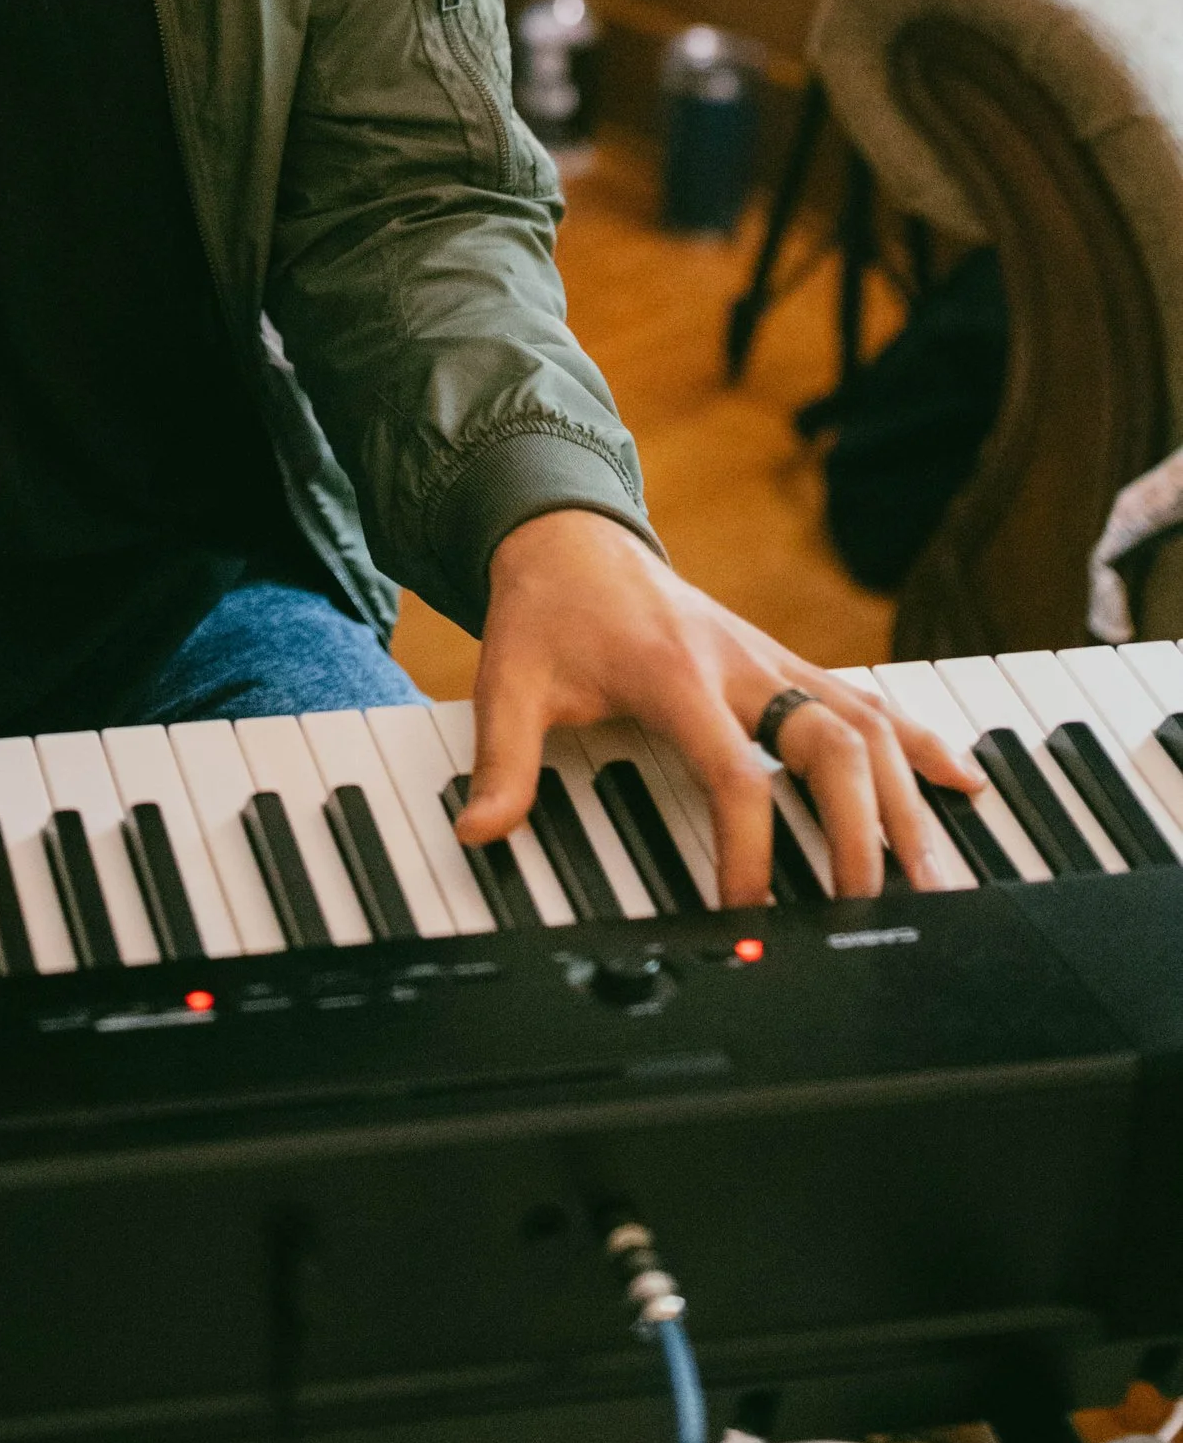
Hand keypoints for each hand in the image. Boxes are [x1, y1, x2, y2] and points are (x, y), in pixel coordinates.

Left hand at [460, 507, 978, 902]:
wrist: (568, 532)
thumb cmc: (544, 611)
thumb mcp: (506, 681)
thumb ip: (501, 761)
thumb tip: (476, 832)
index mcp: (673, 673)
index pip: (733, 770)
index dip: (748, 846)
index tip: (746, 910)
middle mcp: (740, 662)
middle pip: (831, 742)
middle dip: (860, 827)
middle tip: (869, 906)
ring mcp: (772, 658)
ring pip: (866, 722)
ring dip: (906, 797)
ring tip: (934, 873)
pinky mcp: (787, 661)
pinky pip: (868, 702)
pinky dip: (921, 743)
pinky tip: (965, 783)